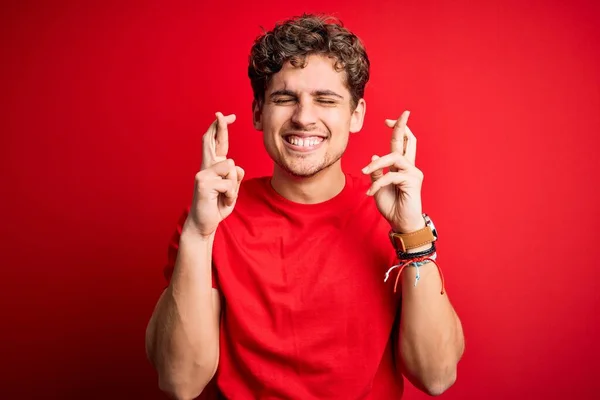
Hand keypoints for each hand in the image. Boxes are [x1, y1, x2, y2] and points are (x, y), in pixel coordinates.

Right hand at [185, 112, 244, 237]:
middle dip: (219, 127)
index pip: (216, 143)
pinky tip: (221, 201)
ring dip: (234, 185)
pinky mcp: (203, 183)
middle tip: (222, 114)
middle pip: (211, 140)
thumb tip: (236, 167)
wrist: (205, 224)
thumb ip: (235, 178)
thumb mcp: (232, 190)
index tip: (224, 115)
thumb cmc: (217, 206)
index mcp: (212, 167)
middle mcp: (206, 167)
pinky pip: (229, 183)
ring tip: (225, 196)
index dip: (220, 128)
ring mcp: (203, 174)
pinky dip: (231, 195)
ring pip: (231, 167)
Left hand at [362, 110, 424, 232]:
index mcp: (400, 166)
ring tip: (365, 171)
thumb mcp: (378, 187)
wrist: (401, 223)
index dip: (397, 130)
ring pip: (393, 157)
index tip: (388, 120)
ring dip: (376, 163)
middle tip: (398, 116)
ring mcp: (413, 173)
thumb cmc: (391, 206)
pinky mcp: (412, 182)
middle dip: (402, 126)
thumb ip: (377, 172)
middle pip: (408, 141)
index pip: (401, 143)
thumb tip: (374, 156)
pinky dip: (378, 183)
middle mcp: (409, 167)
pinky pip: (391, 176)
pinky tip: (371, 192)